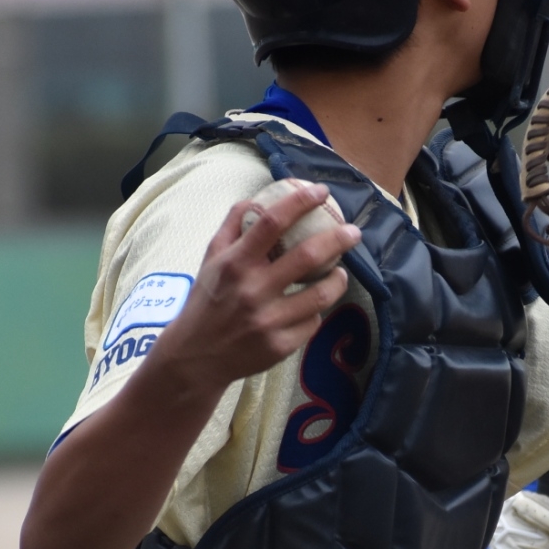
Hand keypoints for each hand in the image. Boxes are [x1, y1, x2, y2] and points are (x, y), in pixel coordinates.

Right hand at [147, 180, 359, 393]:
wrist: (195, 356)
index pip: (272, 222)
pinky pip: (312, 322)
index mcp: (235, 263)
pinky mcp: (280, 345)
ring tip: (340, 273)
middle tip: (353, 232)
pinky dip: (316, 310)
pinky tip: (313, 305)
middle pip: (308, 255)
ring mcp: (269, 320)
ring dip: (338, 279)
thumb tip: (259, 197)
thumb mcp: (211, 258)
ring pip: (322, 294)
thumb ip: (233, 225)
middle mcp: (253, 290)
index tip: (321, 192)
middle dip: (339, 238)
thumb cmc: (207, 300)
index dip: (301, 202)